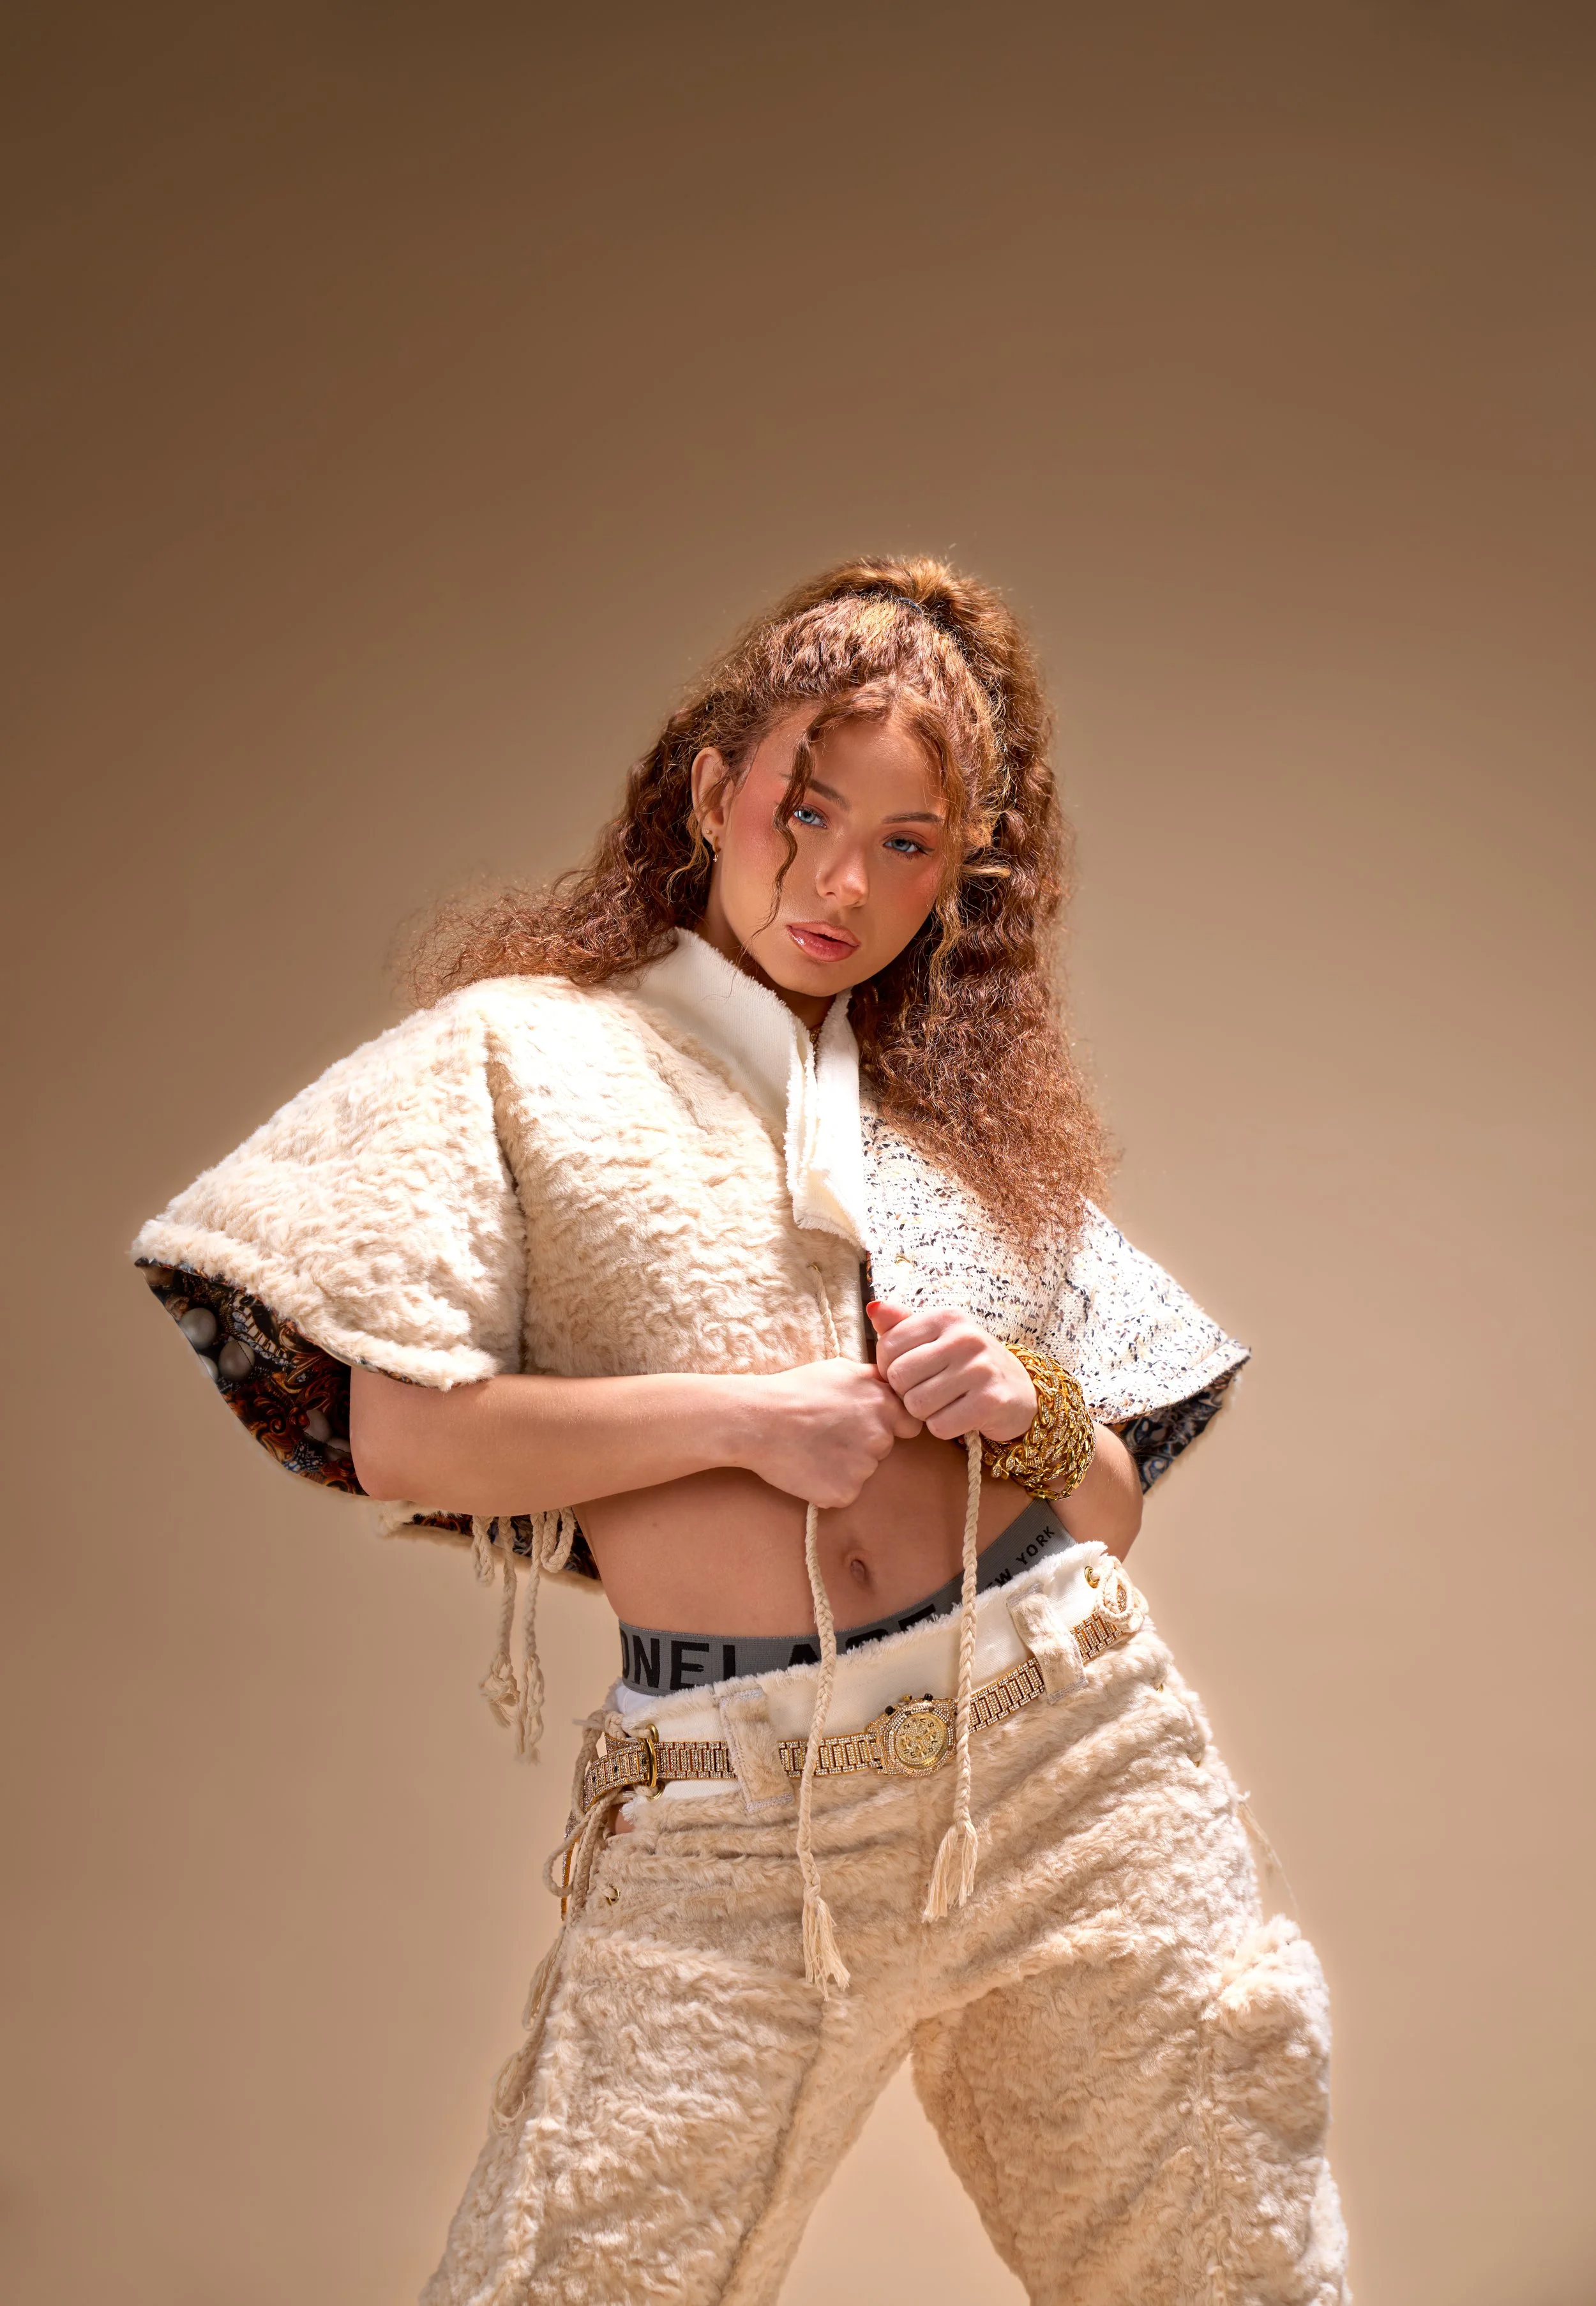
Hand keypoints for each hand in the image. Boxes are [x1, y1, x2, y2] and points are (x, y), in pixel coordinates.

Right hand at [730, 1359, 923, 1509]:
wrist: (758, 1421)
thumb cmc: (795, 1390)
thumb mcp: (840, 1369)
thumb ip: (874, 1380)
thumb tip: (893, 1383)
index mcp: (884, 1405)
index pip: (911, 1425)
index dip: (891, 1424)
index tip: (868, 1424)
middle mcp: (881, 1438)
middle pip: (883, 1448)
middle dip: (863, 1443)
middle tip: (828, 1432)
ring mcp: (863, 1469)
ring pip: (862, 1470)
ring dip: (845, 1465)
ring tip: (813, 1447)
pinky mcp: (844, 1493)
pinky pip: (844, 1492)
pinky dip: (828, 1485)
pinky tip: (808, 1467)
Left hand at [868, 1301, 1035, 1444]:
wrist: (1019, 1390)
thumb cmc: (967, 1364)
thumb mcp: (937, 1337)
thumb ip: (901, 1325)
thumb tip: (873, 1307)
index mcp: (947, 1317)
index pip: (888, 1345)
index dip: (889, 1368)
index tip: (909, 1373)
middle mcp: (965, 1338)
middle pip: (900, 1377)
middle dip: (906, 1393)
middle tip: (928, 1392)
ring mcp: (981, 1368)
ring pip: (917, 1405)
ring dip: (925, 1413)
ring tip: (944, 1403)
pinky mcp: (991, 1400)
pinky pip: (940, 1426)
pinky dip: (944, 1428)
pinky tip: (959, 1416)